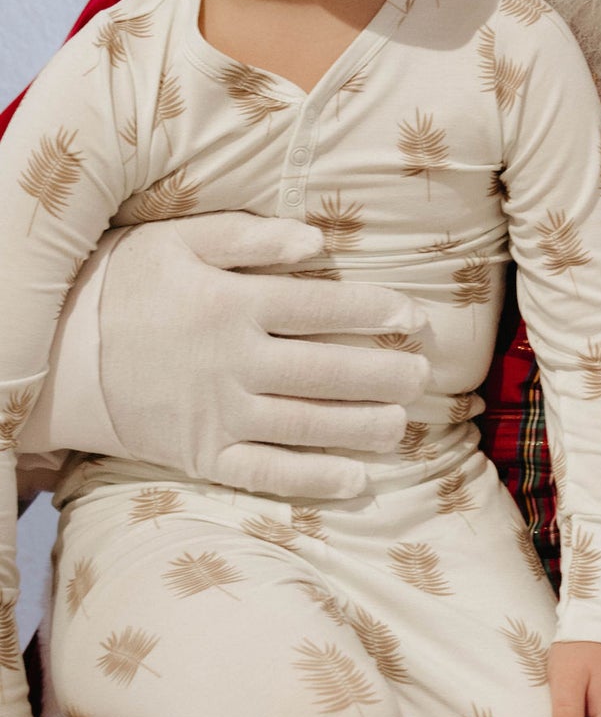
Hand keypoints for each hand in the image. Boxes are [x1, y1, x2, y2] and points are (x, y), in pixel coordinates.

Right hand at [98, 215, 430, 499]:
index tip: (413, 317)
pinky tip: (356, 479)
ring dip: (362, 426)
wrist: (61, 353)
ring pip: (306, 423)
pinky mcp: (202, 454)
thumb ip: (248, 237)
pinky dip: (313, 478)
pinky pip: (266, 472)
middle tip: (423, 375)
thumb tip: (316, 240)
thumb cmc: (128, 284)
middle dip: (384, 374)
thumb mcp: (179, 241)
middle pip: (326, 370)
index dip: (375, 313)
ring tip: (403, 425)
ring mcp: (218, 413)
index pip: (322, 308)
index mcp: (233, 304)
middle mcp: (233, 362)